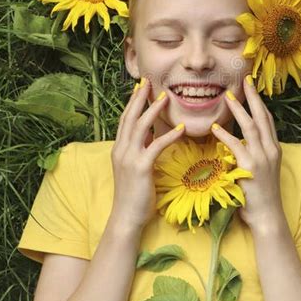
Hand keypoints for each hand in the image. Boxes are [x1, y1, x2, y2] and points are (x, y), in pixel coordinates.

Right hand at [111, 79, 184, 229]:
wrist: (126, 217)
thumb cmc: (134, 196)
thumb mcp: (135, 169)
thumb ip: (140, 151)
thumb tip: (150, 138)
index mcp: (119, 149)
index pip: (125, 120)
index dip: (132, 102)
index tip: (140, 88)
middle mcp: (121, 150)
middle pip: (130, 117)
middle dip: (139, 98)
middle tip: (149, 82)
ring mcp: (129, 158)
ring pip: (140, 127)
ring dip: (154, 110)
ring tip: (166, 97)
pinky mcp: (141, 167)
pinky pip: (156, 146)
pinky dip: (169, 135)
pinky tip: (181, 128)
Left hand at [211, 76, 282, 229]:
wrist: (267, 217)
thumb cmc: (261, 197)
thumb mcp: (262, 170)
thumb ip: (254, 153)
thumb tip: (240, 142)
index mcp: (274, 149)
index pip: (268, 120)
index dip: (260, 103)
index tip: (252, 88)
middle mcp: (271, 150)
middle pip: (262, 117)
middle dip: (253, 97)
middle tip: (246, 80)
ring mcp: (262, 158)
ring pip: (250, 127)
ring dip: (238, 110)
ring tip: (227, 97)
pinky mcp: (250, 167)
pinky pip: (236, 146)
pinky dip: (225, 136)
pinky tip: (215, 128)